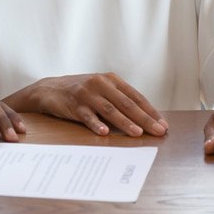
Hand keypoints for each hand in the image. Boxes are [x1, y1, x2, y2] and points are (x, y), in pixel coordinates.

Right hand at [5, 73, 167, 137]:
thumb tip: (144, 118)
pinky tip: (104, 133)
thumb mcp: (101, 89)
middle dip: (144, 119)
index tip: (163, 124)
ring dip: (125, 123)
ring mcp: (87, 94)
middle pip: (127, 104)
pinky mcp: (74, 104)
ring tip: (137, 133)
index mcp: (112, 80)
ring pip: (110, 110)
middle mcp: (101, 84)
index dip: (150, 111)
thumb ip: (119, 99)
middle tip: (158, 131)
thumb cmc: (81, 92)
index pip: (136, 97)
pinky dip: (96, 124)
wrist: (50, 89)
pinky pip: (87, 116)